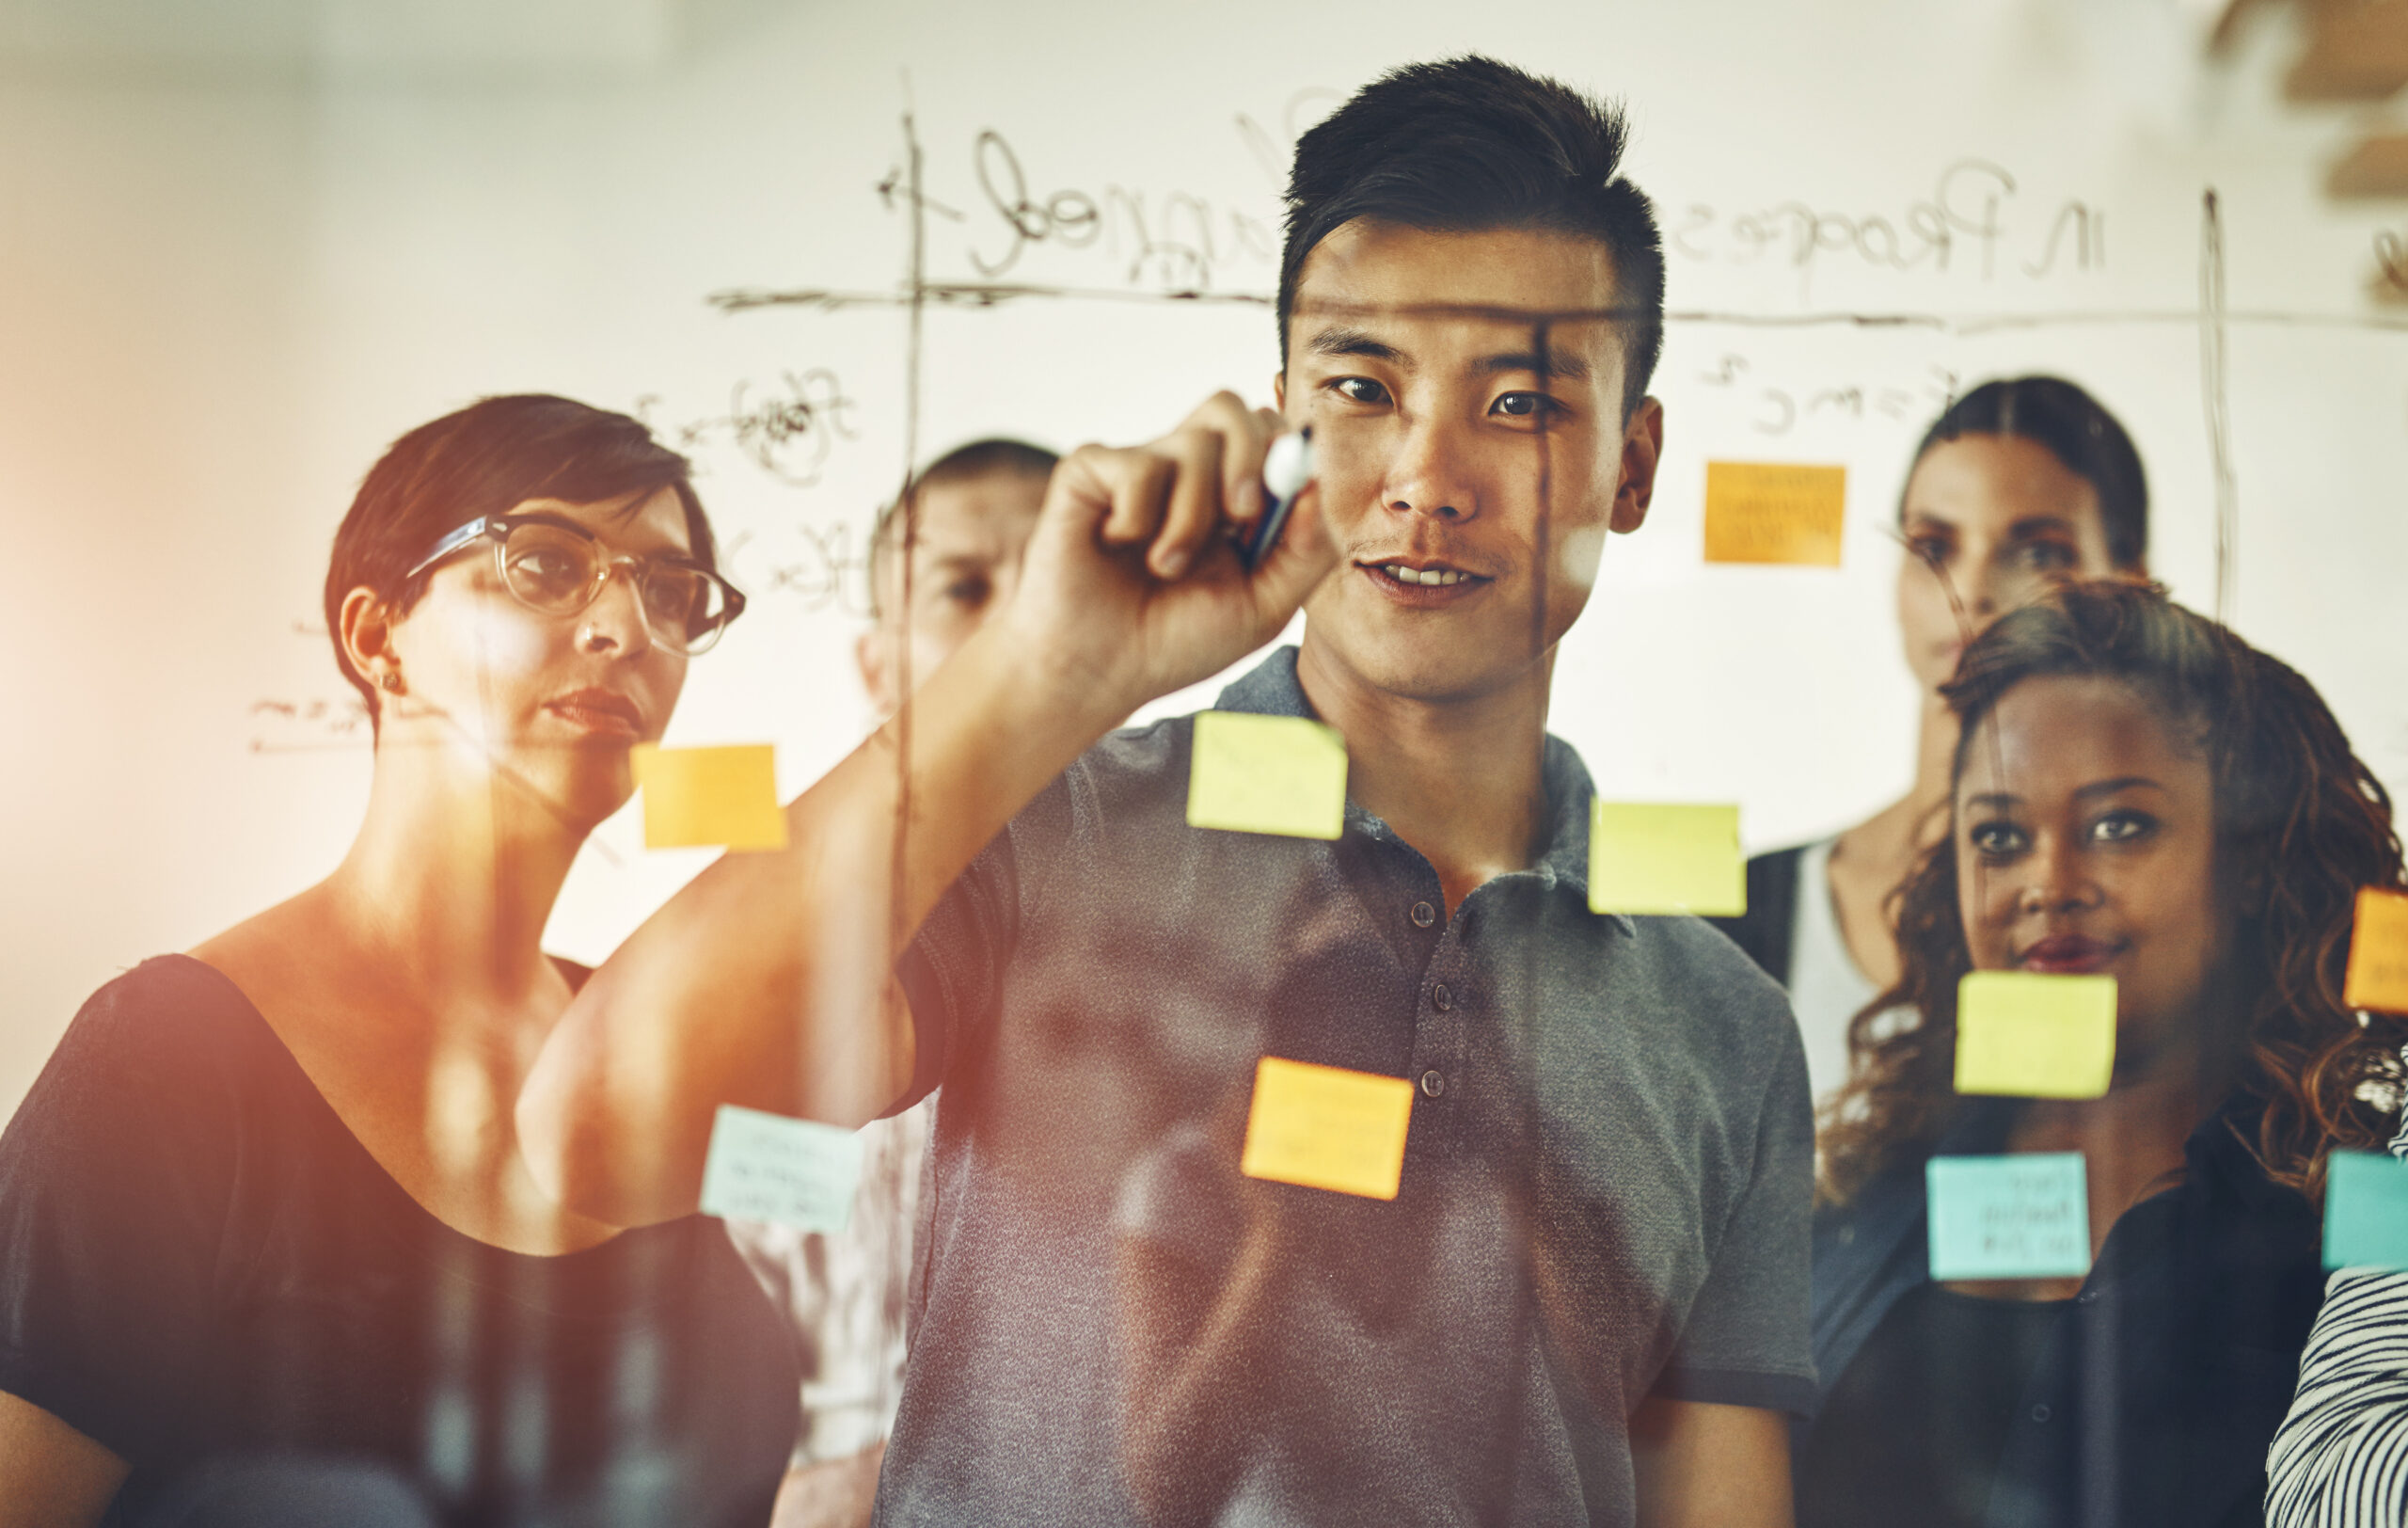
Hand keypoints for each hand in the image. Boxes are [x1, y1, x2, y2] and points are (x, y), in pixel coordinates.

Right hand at [999, 392, 1336, 716]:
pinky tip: (1117, 547)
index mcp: (1230, 494)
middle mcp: (1183, 471)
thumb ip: (1307, 551)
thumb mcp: (1264, 608)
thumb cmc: (1176, 642)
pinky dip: (1138, 518)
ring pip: (1193, 444)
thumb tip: (1316, 483)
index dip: (1284, 458)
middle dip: (1251, 459)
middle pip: (1231, 409)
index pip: (1271, 433)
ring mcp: (1136, 467)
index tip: (1271, 515)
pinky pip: (1135, 466)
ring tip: (1166, 567)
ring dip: (1191, 518)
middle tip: (1240, 516)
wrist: (1096, 674)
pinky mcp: (1088, 472)